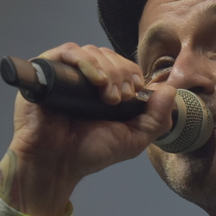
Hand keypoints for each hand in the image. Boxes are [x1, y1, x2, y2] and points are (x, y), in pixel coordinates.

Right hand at [6, 43, 175, 209]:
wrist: (56, 163)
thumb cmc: (89, 152)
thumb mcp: (134, 139)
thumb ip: (157, 118)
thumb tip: (170, 91)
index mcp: (103, 90)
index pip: (123, 65)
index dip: (132, 74)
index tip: (132, 95)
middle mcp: (84, 78)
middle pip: (109, 56)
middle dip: (122, 74)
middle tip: (119, 99)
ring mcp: (65, 74)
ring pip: (92, 51)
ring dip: (108, 71)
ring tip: (107, 97)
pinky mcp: (45, 71)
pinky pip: (68, 52)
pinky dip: (87, 62)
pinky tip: (96, 81)